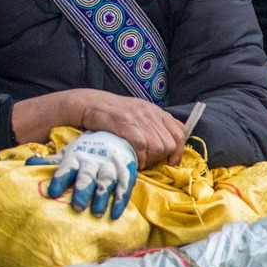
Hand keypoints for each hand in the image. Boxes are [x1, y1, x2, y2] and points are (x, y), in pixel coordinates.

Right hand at [12, 88, 186, 167]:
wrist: (87, 104)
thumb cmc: (111, 115)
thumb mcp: (137, 116)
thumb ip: (153, 127)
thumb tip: (168, 146)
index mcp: (156, 111)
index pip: (179, 133)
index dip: (179, 151)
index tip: (171, 163)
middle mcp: (150, 113)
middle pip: (169, 144)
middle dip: (160, 158)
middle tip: (147, 163)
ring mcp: (139, 118)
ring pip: (158, 147)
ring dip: (149, 160)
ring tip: (138, 162)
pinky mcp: (126, 124)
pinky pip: (142, 146)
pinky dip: (139, 157)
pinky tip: (132, 160)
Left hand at [33, 130, 139, 218]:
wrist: (115, 137)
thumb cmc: (86, 153)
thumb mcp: (67, 155)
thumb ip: (50, 162)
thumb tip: (28, 163)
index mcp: (76, 157)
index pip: (67, 168)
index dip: (60, 179)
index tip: (52, 193)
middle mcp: (94, 161)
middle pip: (88, 175)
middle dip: (83, 190)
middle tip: (78, 208)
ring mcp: (111, 166)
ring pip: (107, 181)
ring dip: (103, 197)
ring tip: (98, 213)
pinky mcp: (126, 172)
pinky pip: (125, 186)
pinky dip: (121, 200)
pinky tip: (116, 214)